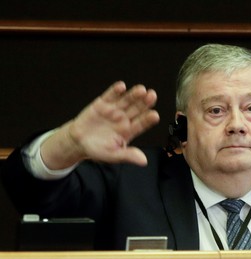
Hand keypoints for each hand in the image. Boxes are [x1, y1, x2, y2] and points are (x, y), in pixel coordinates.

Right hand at [41, 81, 159, 168]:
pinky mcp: (102, 104)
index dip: (148, 119)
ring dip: (133, 95)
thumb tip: (144, 161)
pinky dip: (115, 91)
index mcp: (129, 131)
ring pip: (126, 101)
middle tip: (152, 96)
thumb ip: (128, 156)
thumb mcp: (114, 155)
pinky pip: (110, 96)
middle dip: (145, 103)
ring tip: (141, 90)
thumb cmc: (98, 149)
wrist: (78, 142)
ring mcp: (114, 110)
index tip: (155, 115)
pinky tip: (122, 86)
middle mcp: (124, 119)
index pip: (142, 124)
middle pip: (137, 109)